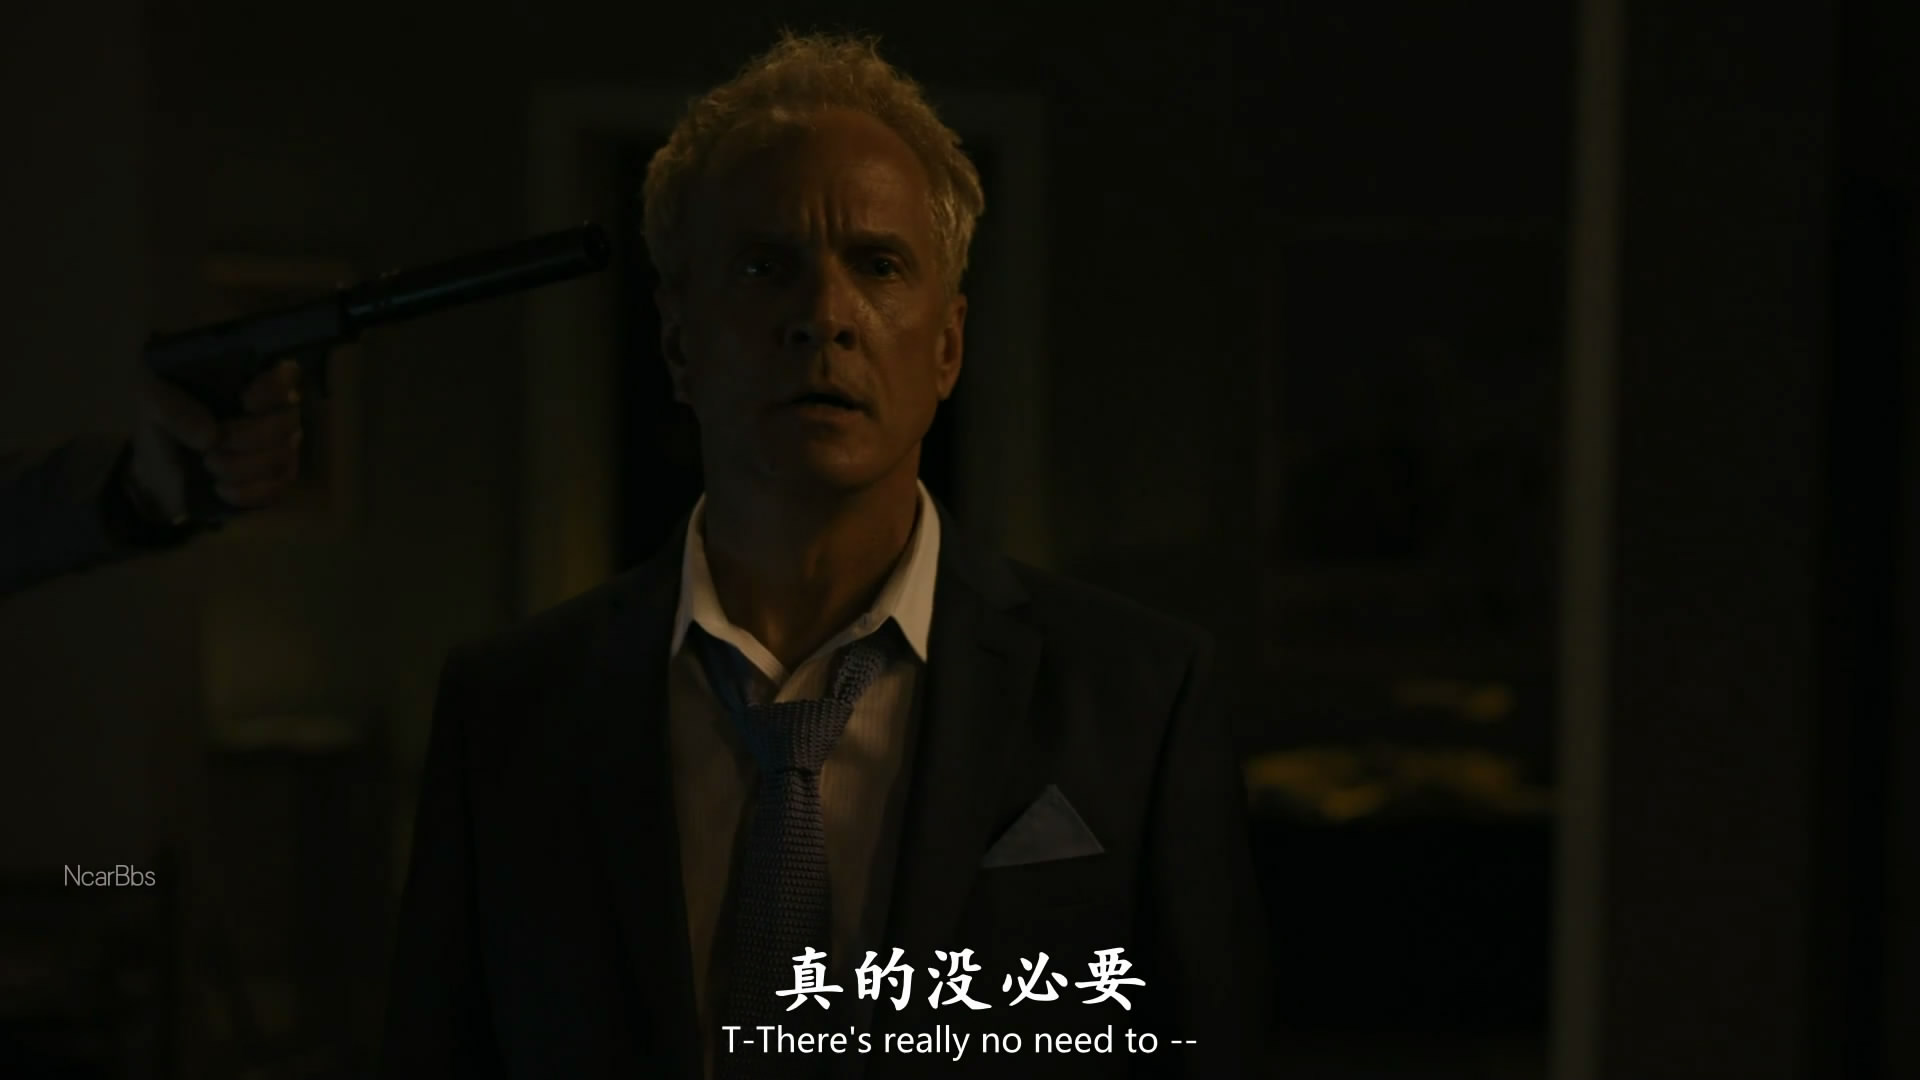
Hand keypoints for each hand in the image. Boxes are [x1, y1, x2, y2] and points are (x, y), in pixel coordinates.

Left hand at [126, 360, 303, 522]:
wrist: (156, 471)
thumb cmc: (161, 423)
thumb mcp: (150, 400)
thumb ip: (171, 407)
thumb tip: (210, 437)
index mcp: (249, 379)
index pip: (287, 374)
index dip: (274, 388)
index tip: (245, 401)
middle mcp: (273, 411)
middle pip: (287, 422)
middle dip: (248, 438)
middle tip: (211, 447)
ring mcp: (278, 448)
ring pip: (281, 458)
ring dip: (241, 467)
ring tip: (208, 465)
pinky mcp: (274, 482)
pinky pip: (276, 489)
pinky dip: (246, 493)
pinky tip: (220, 489)